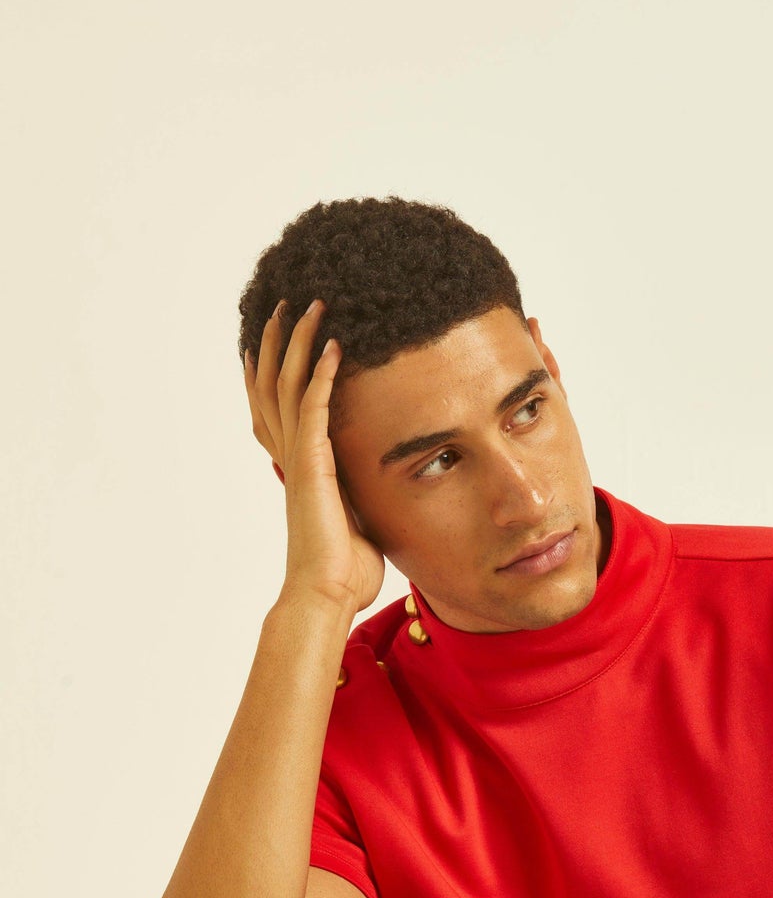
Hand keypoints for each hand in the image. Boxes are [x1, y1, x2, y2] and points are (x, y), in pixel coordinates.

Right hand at [244, 297, 385, 615]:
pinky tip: (334, 346)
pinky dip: (321, 374)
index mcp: (299, 470)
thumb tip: (376, 498)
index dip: (271, 370)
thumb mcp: (356, 523)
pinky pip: (313, 408)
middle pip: (271, 384)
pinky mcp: (312, 466)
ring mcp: (299, 460)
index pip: (276, 408)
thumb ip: (359, 499)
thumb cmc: (344, 572)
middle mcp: (291, 458)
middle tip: (287, 303)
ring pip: (286, 385)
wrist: (327, 594)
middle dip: (279, 342)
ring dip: (298, 343)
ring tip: (312, 306)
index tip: (276, 338)